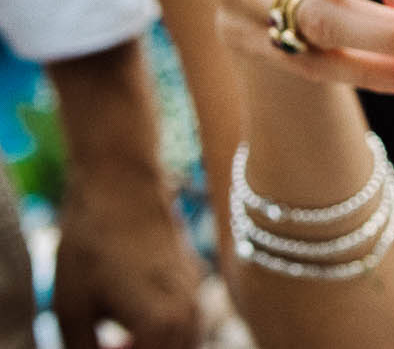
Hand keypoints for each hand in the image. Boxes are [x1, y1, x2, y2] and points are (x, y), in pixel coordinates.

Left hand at [53, 160, 201, 348]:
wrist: (120, 187)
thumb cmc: (89, 246)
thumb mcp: (70, 311)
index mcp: (159, 324)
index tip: (103, 347)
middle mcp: (189, 312)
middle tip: (111, 345)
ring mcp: (196, 294)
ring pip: (188, 344)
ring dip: (159, 348)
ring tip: (120, 342)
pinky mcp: (194, 279)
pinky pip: (190, 324)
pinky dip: (168, 336)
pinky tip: (135, 327)